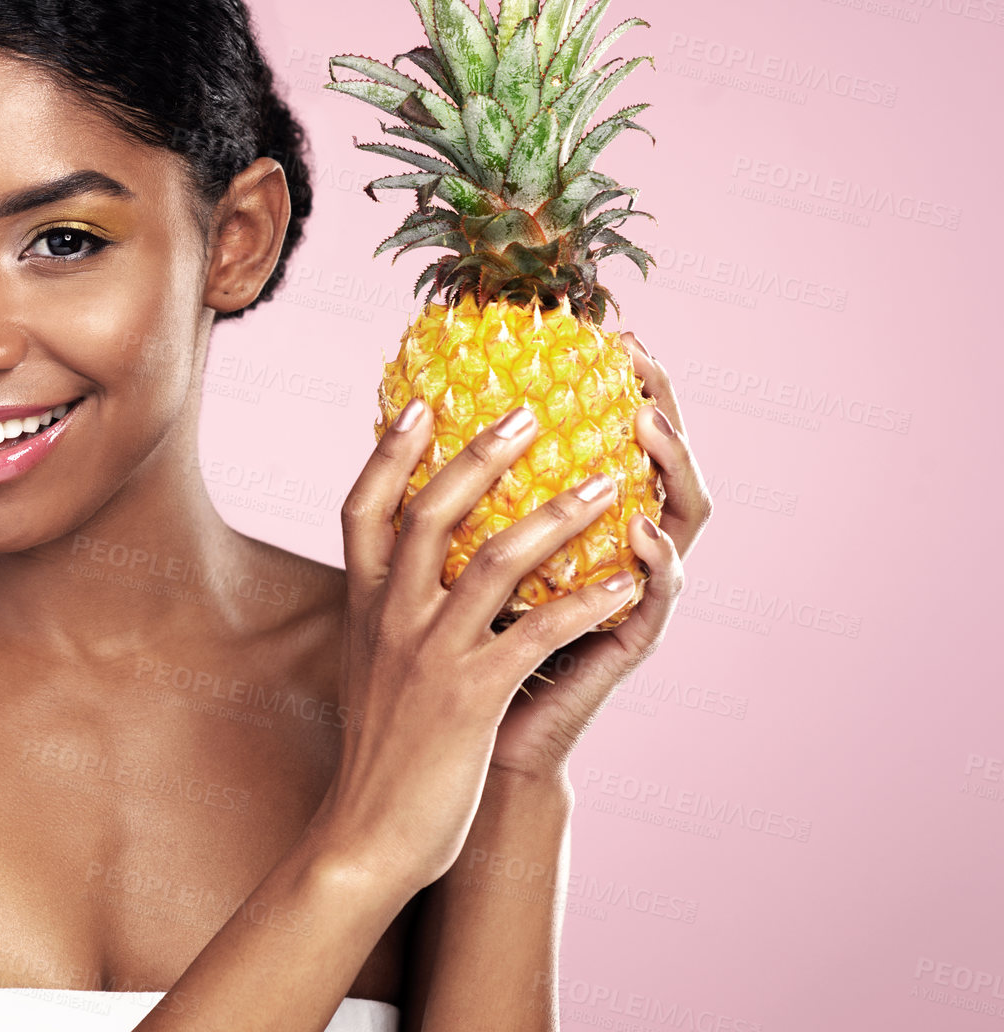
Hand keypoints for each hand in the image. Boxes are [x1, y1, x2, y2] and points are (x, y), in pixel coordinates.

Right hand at [306, 397, 649, 897]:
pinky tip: (626, 581)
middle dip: (480, 454)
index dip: (388, 451)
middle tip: (528, 413)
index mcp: (363, 604)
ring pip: (494, 560)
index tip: (419, 404)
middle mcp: (390, 616)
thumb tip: (400, 568)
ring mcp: (429, 653)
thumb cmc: (379, 749)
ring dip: (556, 515)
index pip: (363, 506)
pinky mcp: (471, 695)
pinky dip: (586, 601)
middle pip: (430, 510)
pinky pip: (538, 633)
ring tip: (602, 482)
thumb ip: (383, 610)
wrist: (367, 834)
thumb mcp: (365, 662)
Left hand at [487, 331, 714, 783]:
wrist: (463, 744)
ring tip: (646, 427)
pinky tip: (638, 534)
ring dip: (669, 468)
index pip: (613, 438)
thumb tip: (397, 405)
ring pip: (680, 519)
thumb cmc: (453, 643)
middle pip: (662, 462)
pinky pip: (655, 599)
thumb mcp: (446, 553)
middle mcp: (611, 549)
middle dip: (661, 404)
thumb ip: (450, 487)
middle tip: (639, 362)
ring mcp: (628, 594)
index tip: (609, 331)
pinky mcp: (626, 645)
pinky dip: (654, 563)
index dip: (618, 384)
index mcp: (577, 523)